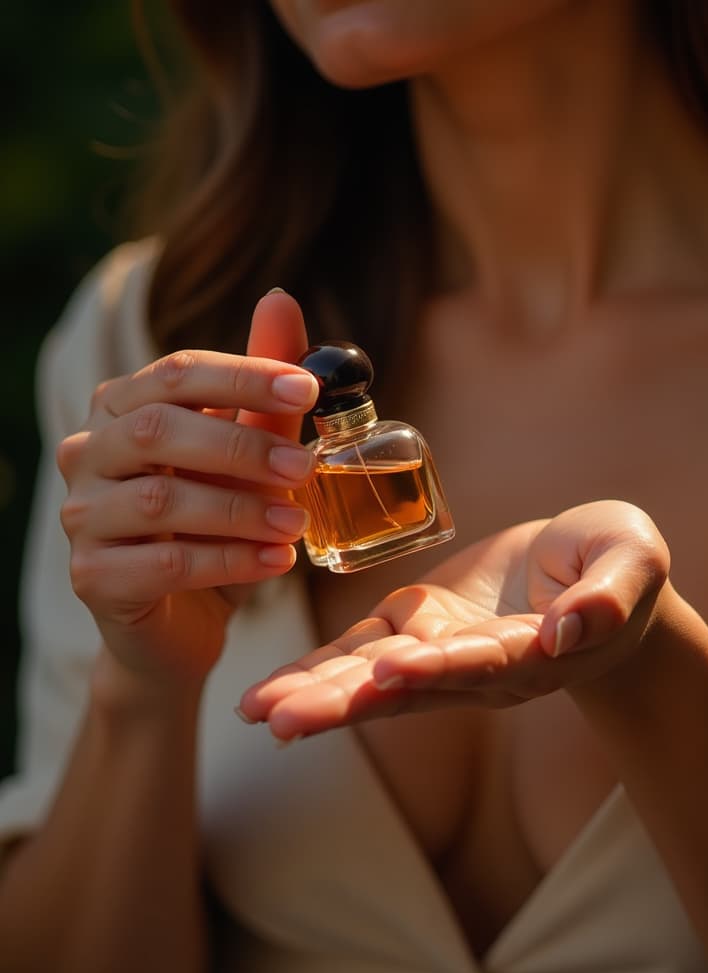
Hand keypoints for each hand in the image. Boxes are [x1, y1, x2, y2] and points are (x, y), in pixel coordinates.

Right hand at [58, 291, 317, 692]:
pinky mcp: (91, 577)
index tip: (309, 385)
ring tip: (297, 523)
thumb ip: (261, 390)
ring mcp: (82, 515)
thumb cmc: (214, 525)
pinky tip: (276, 562)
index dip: (243, 374)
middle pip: (157, 428)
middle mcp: (87, 452)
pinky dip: (230, 560)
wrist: (181, 620)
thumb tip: (281, 300)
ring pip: (160, 501)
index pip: (176, 373)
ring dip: (240, 510)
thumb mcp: (245, 456)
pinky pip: (164, 563)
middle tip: (303, 467)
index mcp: (122, 408)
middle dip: (240, 444)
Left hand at [239, 500, 670, 738]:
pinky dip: (316, 670)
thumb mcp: (631, 563)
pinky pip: (361, 651)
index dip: (440, 666)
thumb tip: (572, 629)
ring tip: (257, 711)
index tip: (391, 672)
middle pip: (410, 688)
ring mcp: (444, 650)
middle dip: (347, 701)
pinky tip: (267, 691)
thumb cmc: (618, 565)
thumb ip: (609, 595)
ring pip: (374, 677)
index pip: (484, 661)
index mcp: (534, 651)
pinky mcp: (418, 627)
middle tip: (285, 720)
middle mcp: (480, 666)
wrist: (592, 574)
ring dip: (316, 693)